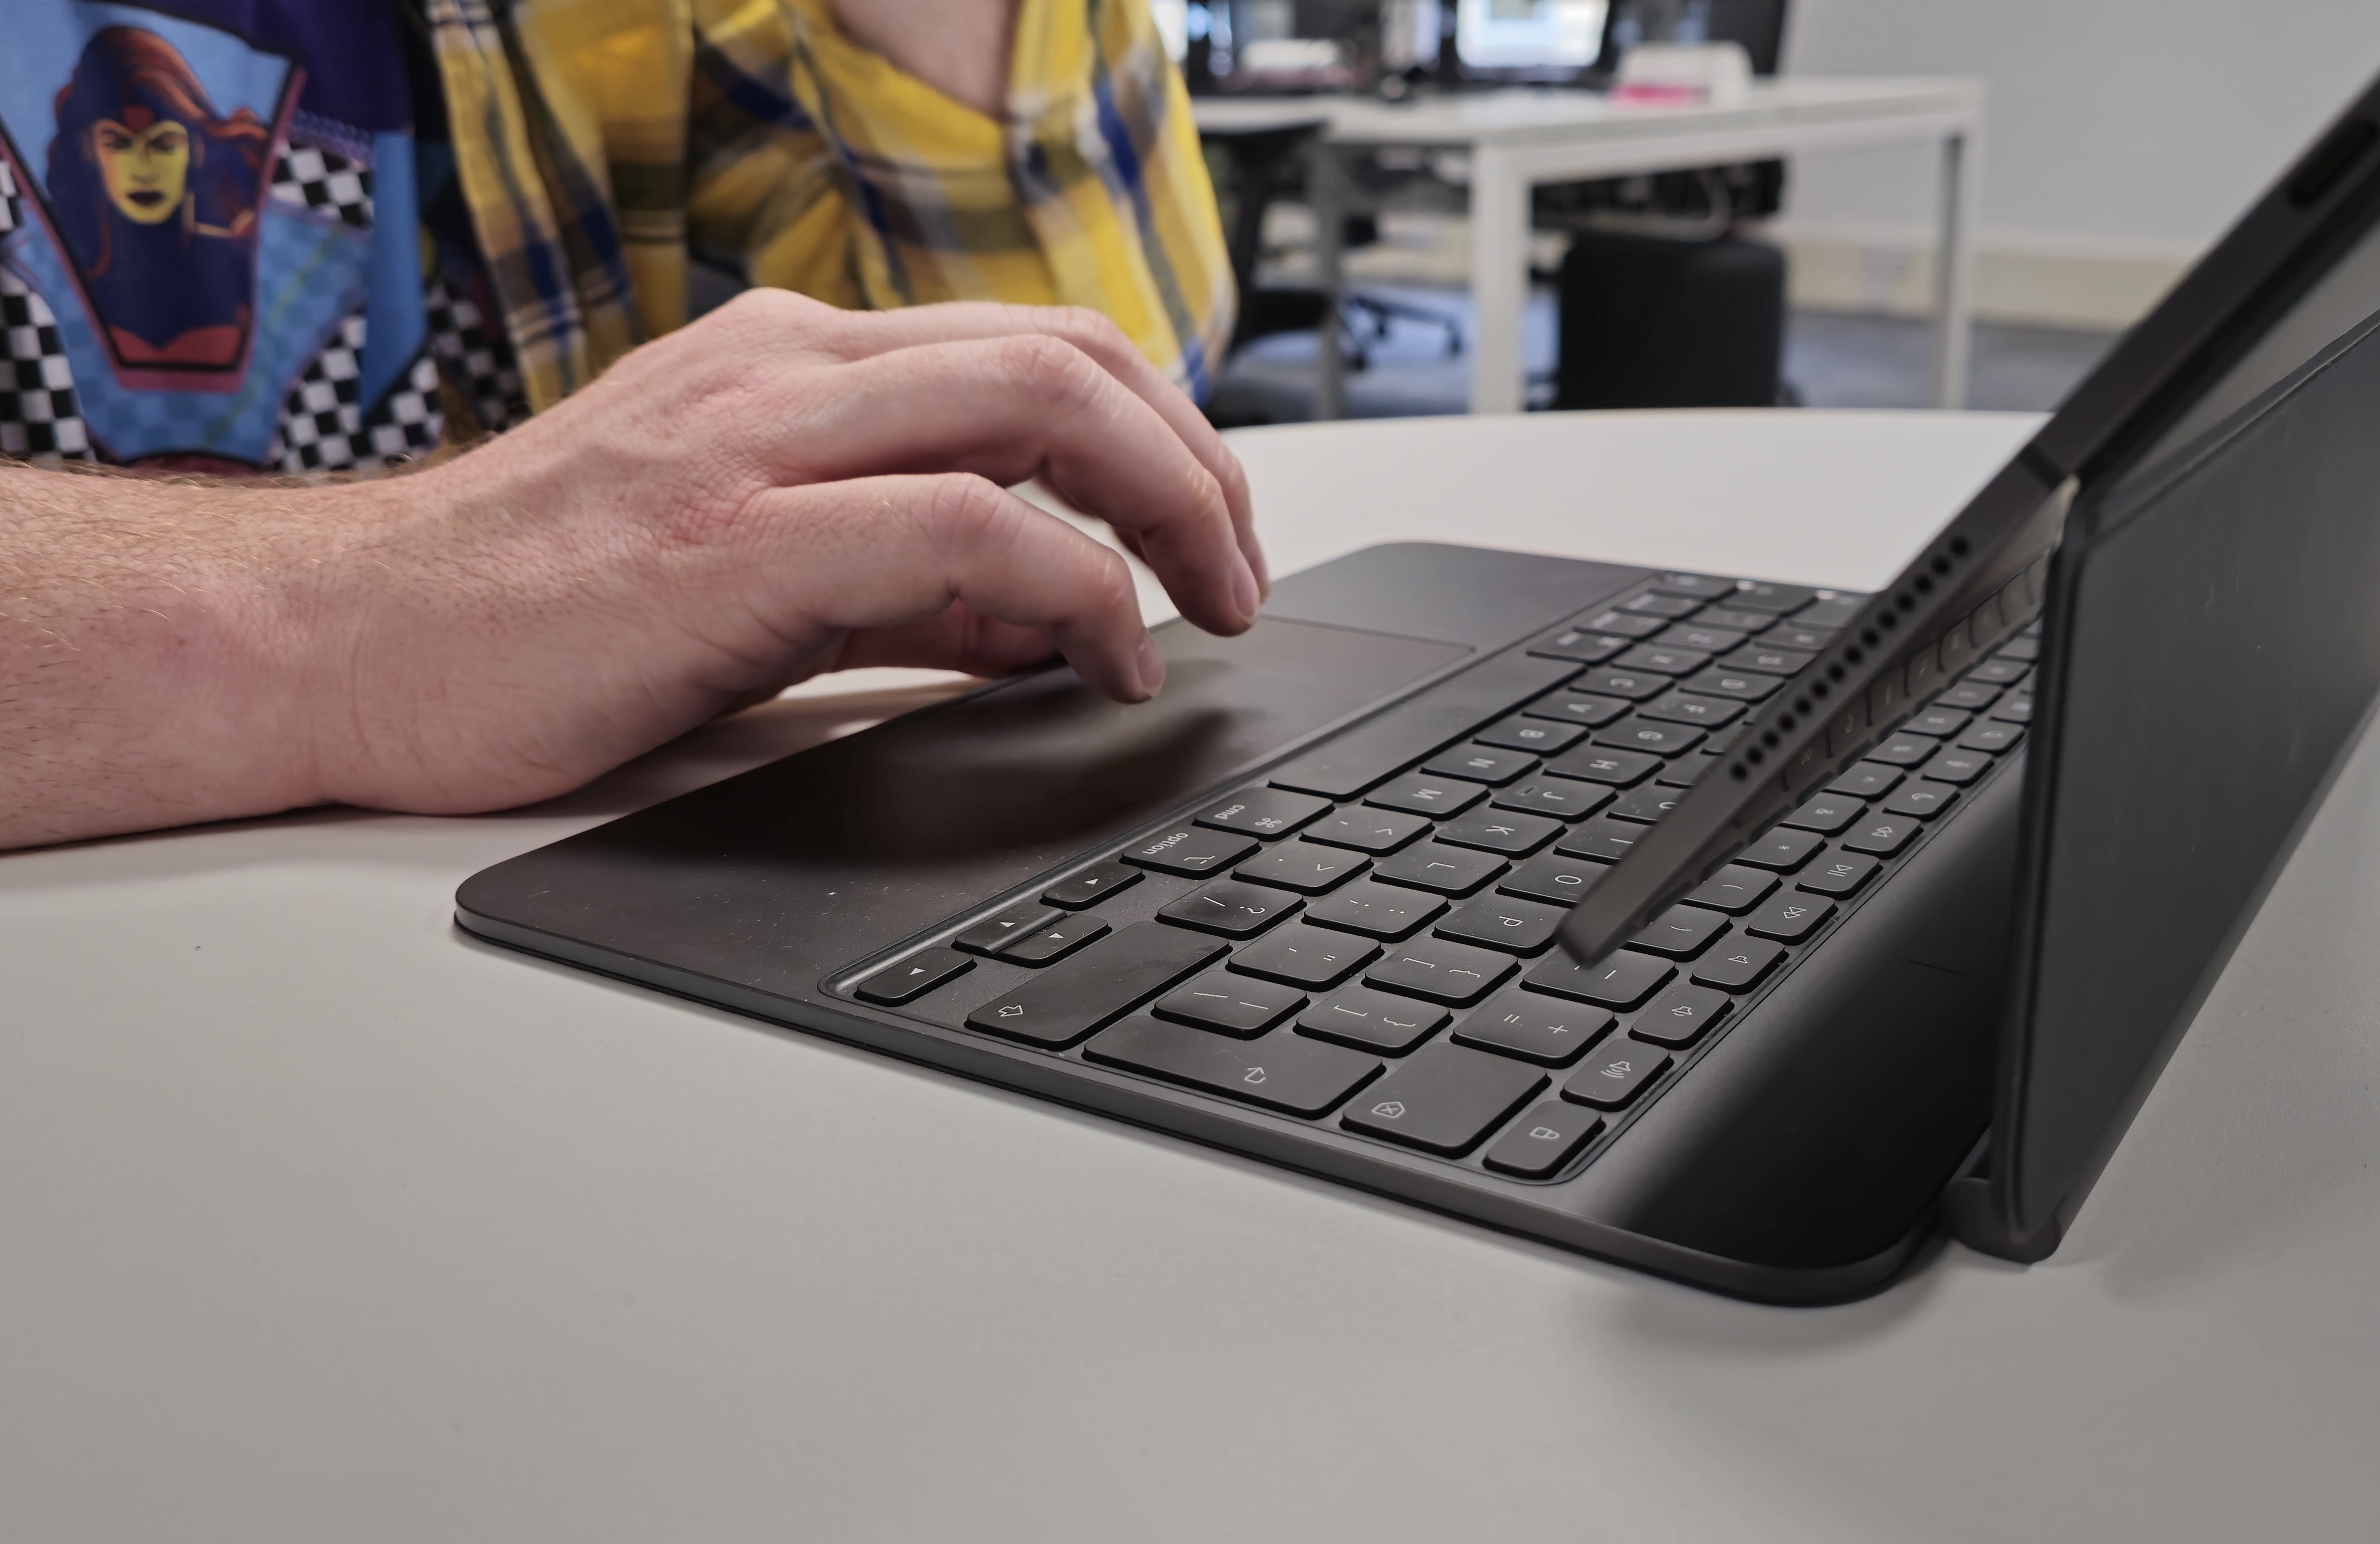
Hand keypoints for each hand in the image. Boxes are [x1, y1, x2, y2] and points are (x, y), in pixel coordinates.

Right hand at [0, 292, 1263, 845]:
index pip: (1033, 350)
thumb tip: (1045, 625)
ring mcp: (758, 440)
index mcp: (787, 363)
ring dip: (1168, 507)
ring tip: (1214, 606)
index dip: (1155, 431)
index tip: (1207, 529)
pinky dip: (1076, 591)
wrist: (338, 641)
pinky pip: (969, 529)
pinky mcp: (734, 539)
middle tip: (1241, 571)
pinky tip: (1110, 660)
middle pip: (1069, 356)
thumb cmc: (529, 611)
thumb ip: (906, 591)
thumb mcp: (756, 575)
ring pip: (1041, 409)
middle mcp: (785, 371)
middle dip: (1193, 461)